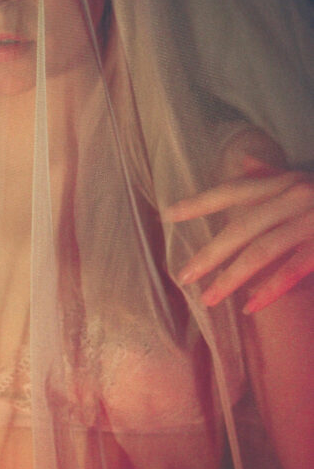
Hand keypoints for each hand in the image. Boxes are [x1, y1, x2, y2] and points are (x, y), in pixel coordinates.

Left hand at [163, 158, 313, 313]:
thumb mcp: (304, 178)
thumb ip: (272, 173)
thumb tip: (244, 162)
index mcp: (284, 182)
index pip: (232, 191)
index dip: (200, 202)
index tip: (170, 215)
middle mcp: (293, 197)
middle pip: (240, 227)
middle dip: (209, 252)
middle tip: (183, 275)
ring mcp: (310, 220)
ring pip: (262, 251)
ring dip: (231, 276)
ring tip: (208, 298)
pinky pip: (293, 268)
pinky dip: (270, 288)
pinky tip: (249, 305)